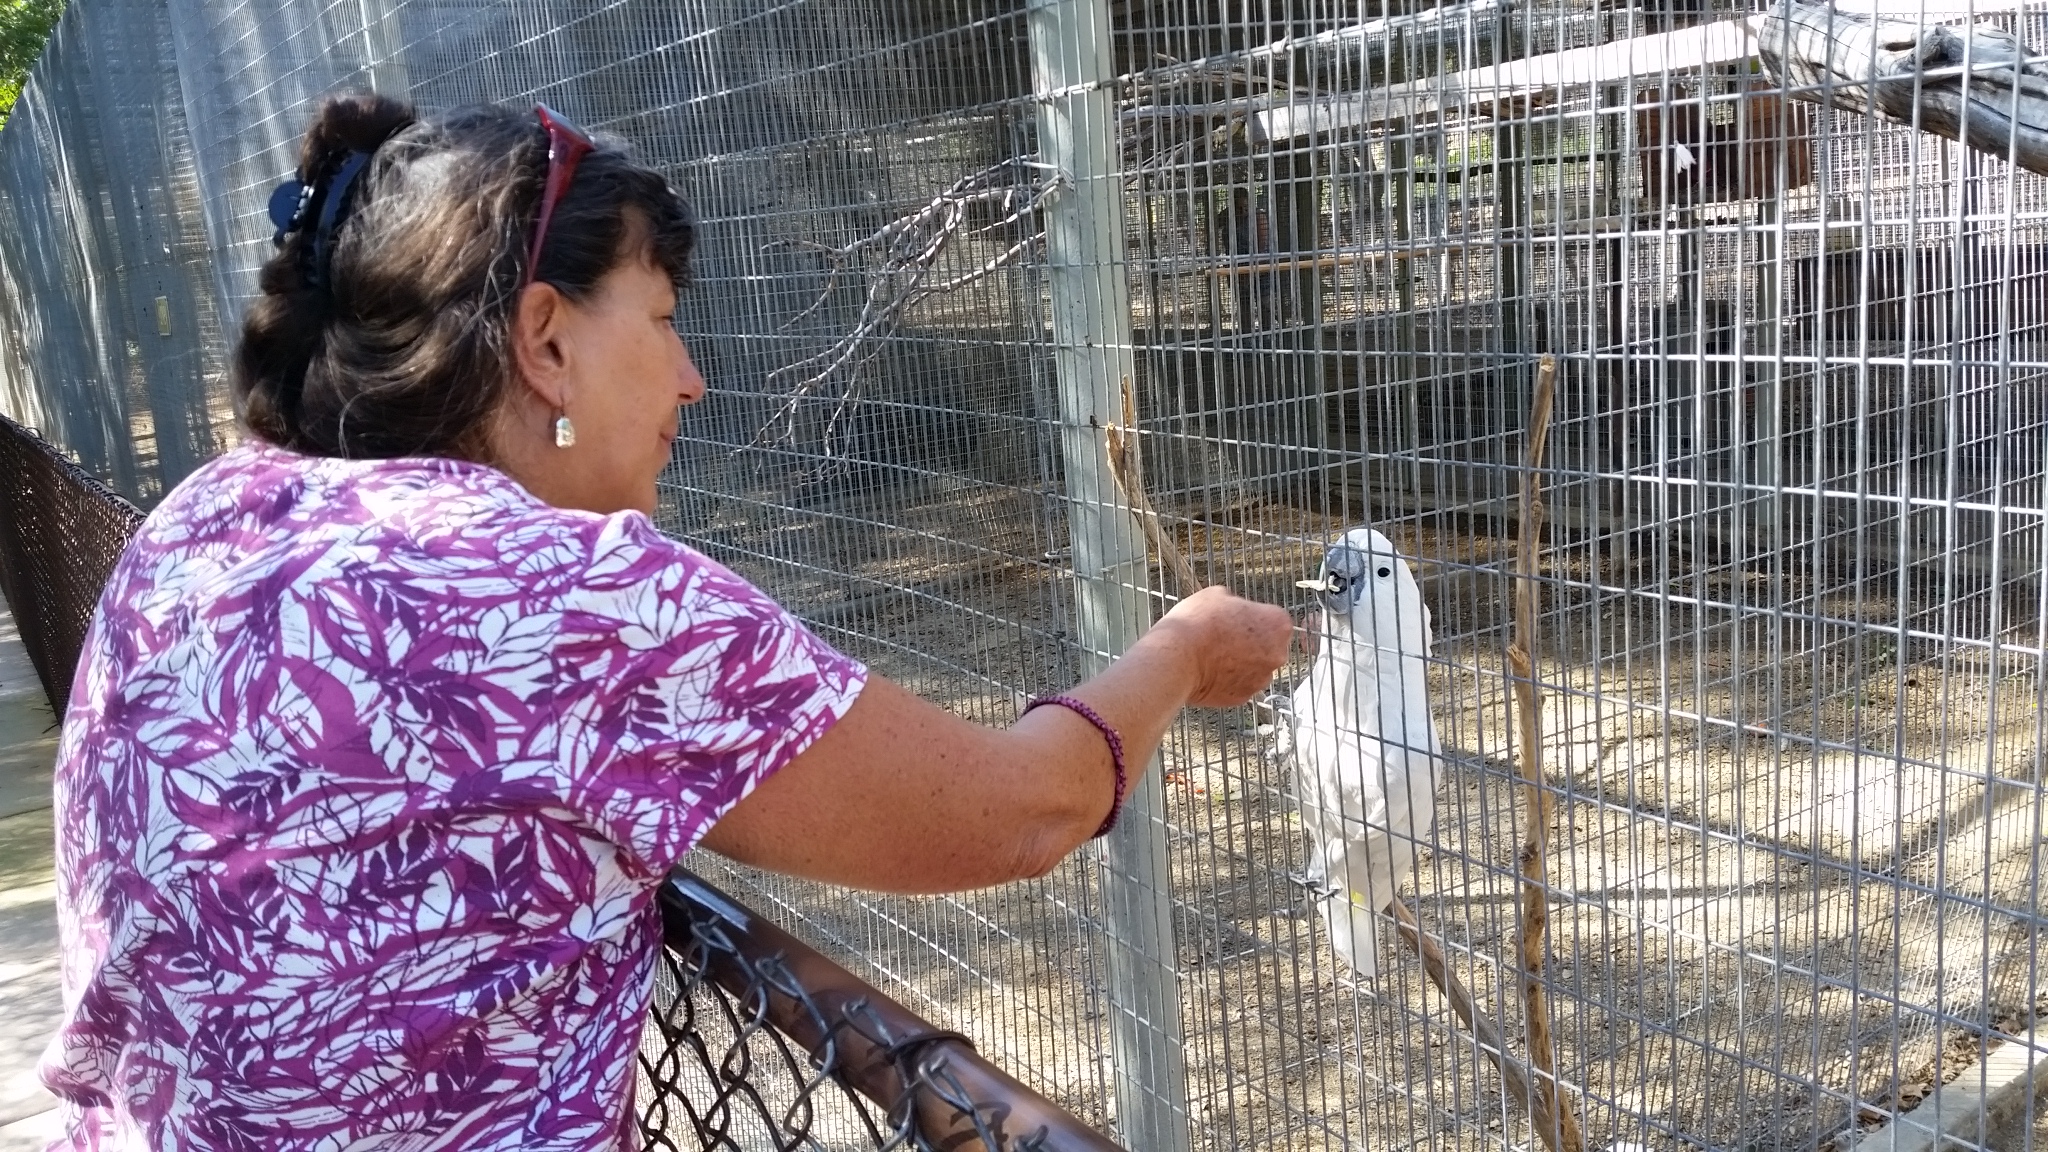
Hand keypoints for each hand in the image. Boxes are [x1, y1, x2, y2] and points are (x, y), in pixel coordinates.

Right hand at [1150, 585, 1292, 707]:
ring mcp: (1262, 679)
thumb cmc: (1198, 622)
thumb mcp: (1219, 594)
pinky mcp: (1244, 697)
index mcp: (1278, 624)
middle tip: (1225, 636)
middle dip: (1251, 643)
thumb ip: (1237, 603)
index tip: (1237, 618)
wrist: (1178, 657)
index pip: (1274, 619)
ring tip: (1214, 655)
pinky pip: (1240, 685)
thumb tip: (1234, 609)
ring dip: (1241, 662)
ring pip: (1255, 668)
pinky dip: (1229, 680)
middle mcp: (1278, 654)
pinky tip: (1210, 670)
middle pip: (1269, 646)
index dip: (1253, 617)